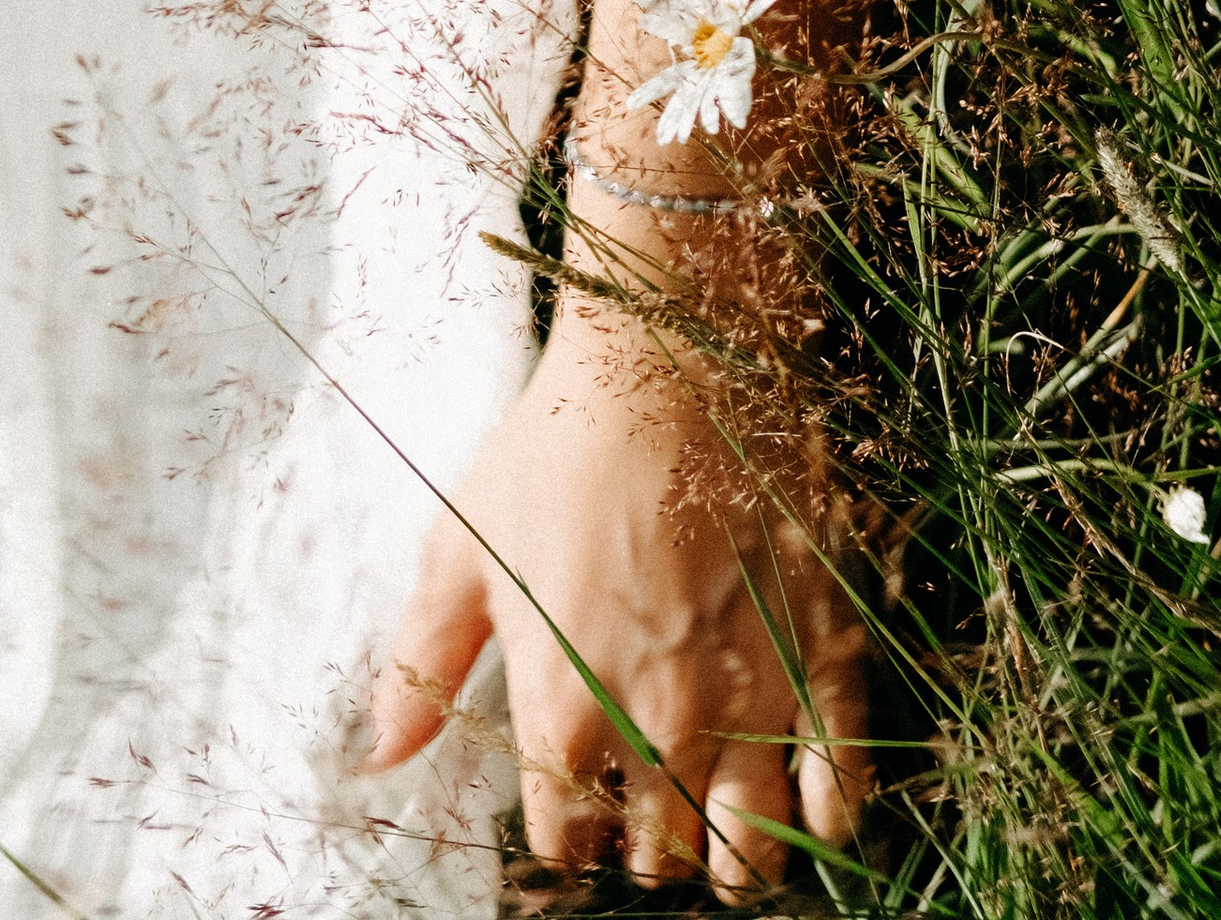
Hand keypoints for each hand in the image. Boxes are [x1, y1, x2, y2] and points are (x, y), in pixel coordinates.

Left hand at [368, 291, 865, 895]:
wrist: (671, 363)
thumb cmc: (556, 448)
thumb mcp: (461, 546)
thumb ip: (421, 665)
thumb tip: (379, 758)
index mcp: (564, 710)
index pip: (562, 841)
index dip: (563, 830)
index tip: (569, 800)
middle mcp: (660, 728)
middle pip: (657, 858)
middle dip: (642, 844)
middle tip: (639, 802)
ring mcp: (751, 703)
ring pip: (746, 853)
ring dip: (727, 855)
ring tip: (713, 822)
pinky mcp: (824, 665)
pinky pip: (840, 794)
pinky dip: (823, 818)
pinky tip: (801, 805)